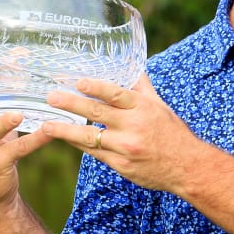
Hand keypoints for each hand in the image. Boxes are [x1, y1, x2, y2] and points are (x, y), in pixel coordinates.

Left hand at [42, 74, 206, 192]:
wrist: (186, 167)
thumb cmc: (173, 133)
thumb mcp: (160, 106)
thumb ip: (142, 87)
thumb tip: (131, 66)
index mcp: (143, 108)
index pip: (115, 94)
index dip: (95, 87)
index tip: (78, 81)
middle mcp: (133, 126)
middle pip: (96, 113)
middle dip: (70, 104)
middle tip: (51, 97)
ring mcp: (125, 147)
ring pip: (89, 137)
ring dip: (65, 130)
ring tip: (46, 125)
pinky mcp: (120, 165)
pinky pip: (94, 153)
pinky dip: (78, 145)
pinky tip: (65, 138)